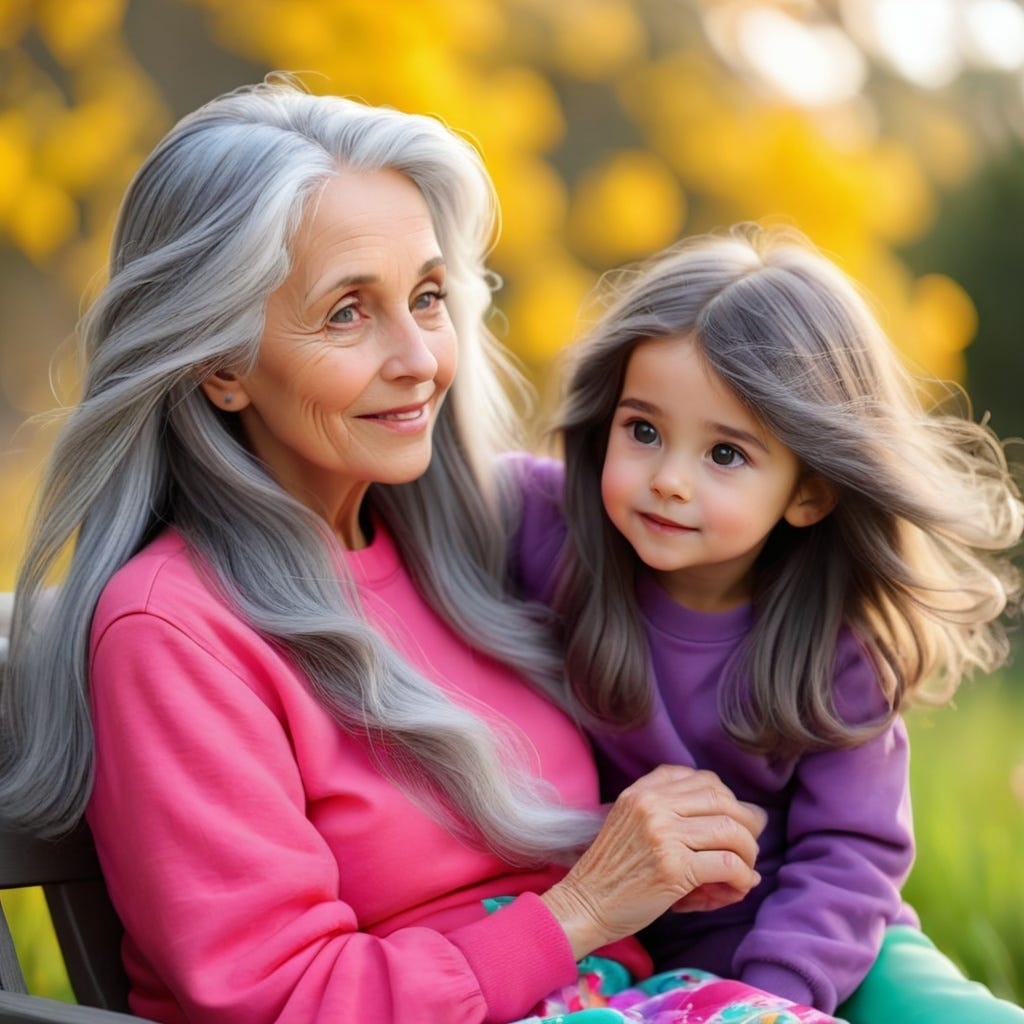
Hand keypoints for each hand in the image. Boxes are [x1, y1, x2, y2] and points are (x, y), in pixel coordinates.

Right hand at [540, 765, 765, 959]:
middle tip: (748, 848)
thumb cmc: (613, 870)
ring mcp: (663, 834)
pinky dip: (742, 877)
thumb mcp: (630, 822)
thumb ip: (669, 811)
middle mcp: (652, 806)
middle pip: (723, 801)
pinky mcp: (673, 868)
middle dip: (747, 824)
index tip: (730, 821)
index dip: (728, 799)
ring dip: (748, 853)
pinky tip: (737, 887)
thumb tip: (741, 816)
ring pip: (731, 830)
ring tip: (744, 870)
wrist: (584, 904)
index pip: (704, 779)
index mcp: (642, 792)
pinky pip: (727, 864)